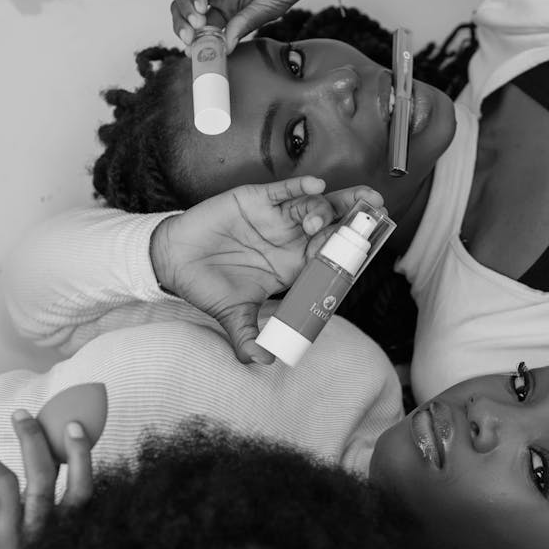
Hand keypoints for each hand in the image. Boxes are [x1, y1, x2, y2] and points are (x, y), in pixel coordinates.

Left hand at [0, 393, 101, 548]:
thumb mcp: (34, 546)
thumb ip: (42, 510)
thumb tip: (44, 459)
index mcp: (59, 538)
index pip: (81, 494)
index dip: (81, 458)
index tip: (73, 427)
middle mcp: (41, 540)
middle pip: (43, 482)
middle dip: (35, 442)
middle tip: (21, 415)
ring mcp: (11, 545)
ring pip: (10, 486)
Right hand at [150, 178, 383, 362]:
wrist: (173, 261)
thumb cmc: (208, 285)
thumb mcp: (233, 316)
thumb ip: (249, 338)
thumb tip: (263, 362)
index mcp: (292, 266)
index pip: (329, 257)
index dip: (349, 252)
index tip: (367, 250)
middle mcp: (289, 240)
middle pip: (331, 225)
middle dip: (353, 217)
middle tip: (374, 210)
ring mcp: (275, 218)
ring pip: (312, 205)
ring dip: (324, 209)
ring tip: (316, 221)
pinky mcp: (255, 200)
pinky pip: (283, 191)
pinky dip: (300, 187)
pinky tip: (316, 186)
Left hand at [171, 0, 327, 53]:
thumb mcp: (266, 10)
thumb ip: (243, 26)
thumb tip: (226, 48)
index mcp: (227, 8)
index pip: (200, 26)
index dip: (193, 40)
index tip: (192, 54)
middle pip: (183, 8)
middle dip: (181, 25)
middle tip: (190, 40)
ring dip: (183, 8)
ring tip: (198, 24)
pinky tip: (202, 5)